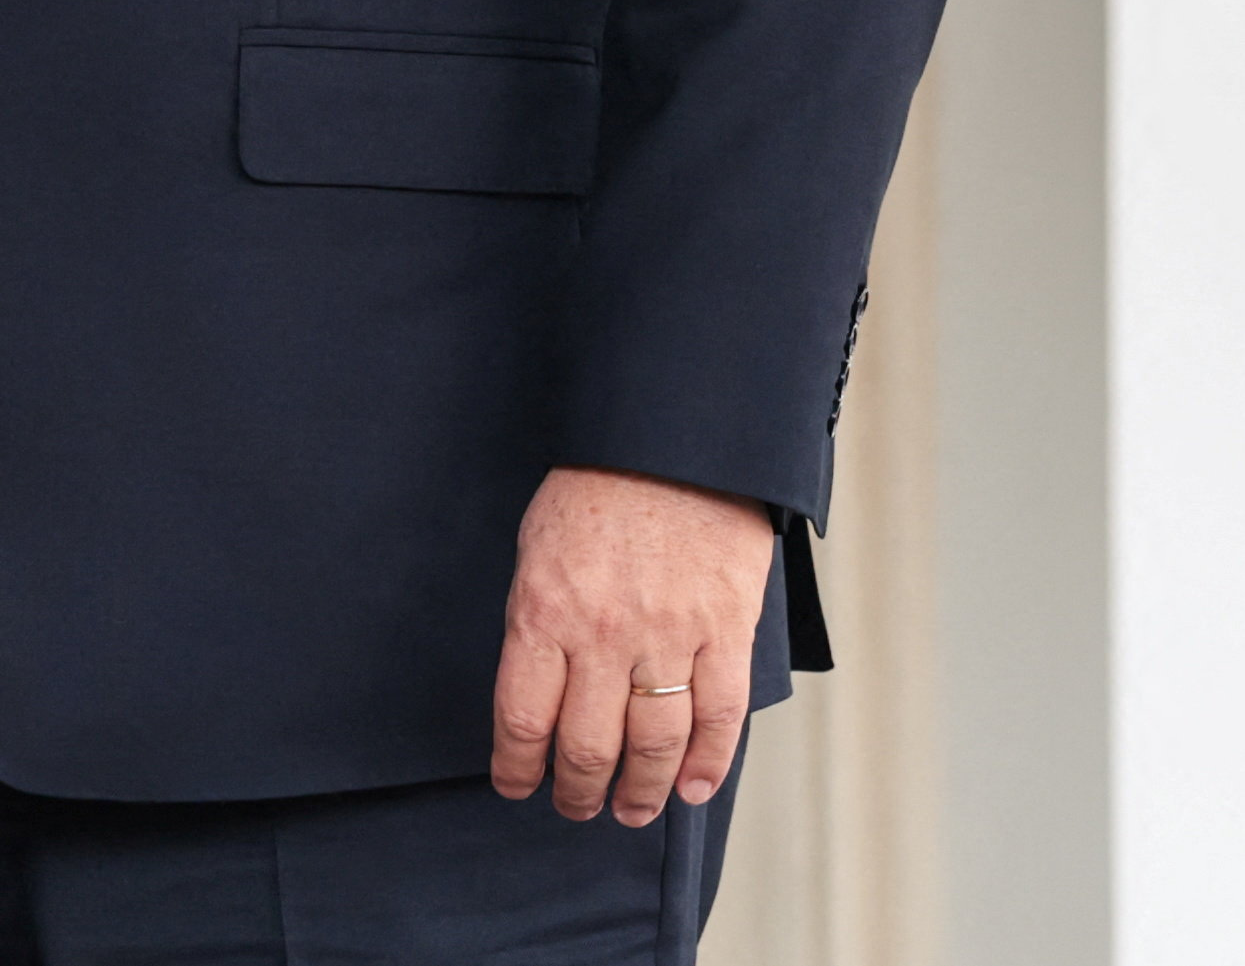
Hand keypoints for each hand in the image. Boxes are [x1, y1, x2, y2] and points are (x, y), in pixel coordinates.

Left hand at [488, 465, 781, 826]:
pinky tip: (693, 787)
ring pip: (655, 745)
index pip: (523, 719)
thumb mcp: (538, 546)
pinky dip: (708, 763)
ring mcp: (669, 634)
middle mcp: (603, 634)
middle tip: (578, 806)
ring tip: (632, 809)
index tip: (518, 786)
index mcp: (545, 610)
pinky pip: (720, 715)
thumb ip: (539, 620)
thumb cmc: (597, 485)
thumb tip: (540, 689)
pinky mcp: (726, 628)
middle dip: (579, 791)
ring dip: (641, 791)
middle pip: (588, 746)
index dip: (518, 767)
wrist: (673, 435)